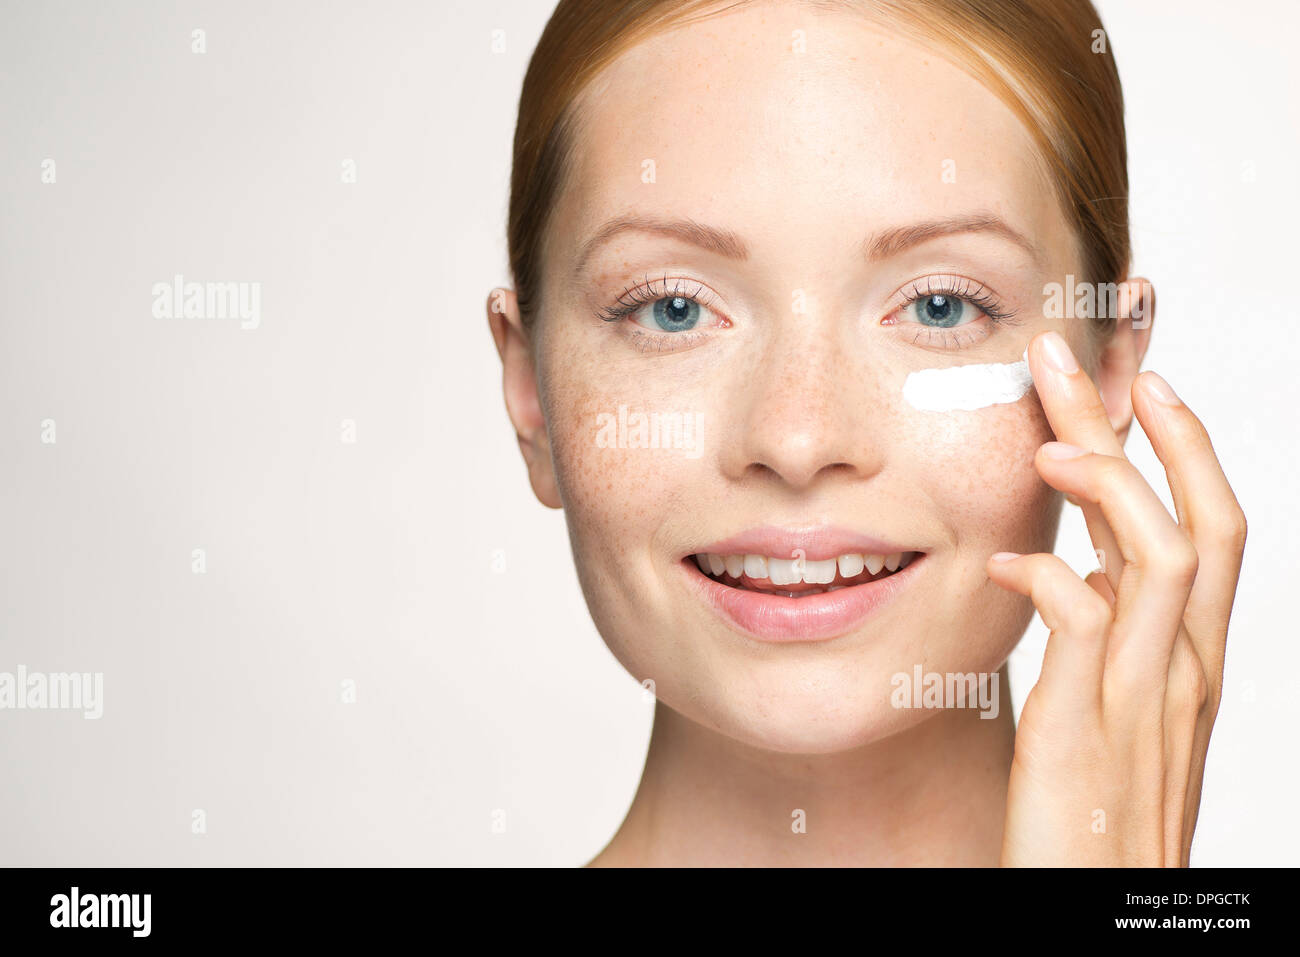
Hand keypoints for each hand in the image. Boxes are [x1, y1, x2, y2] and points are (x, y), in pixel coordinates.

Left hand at [987, 330, 1246, 866]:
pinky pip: (1088, 626)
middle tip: (1070, 359)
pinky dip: (1050, 576)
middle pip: (1194, 520)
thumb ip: (1102, 637)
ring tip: (1048, 444)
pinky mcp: (1089, 733)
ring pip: (1167, 557)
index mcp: (1188, 661)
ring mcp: (1145, 702)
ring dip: (1111, 487)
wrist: (1096, 911)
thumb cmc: (1090, 814)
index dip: (1184, 450)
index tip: (1140, 383)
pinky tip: (1004, 560)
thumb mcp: (1110, 710)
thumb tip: (1069, 569)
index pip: (1211, 528)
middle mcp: (1183, 672)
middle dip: (1141, 430)